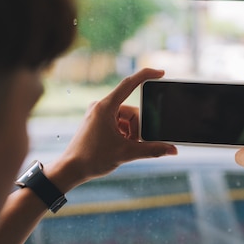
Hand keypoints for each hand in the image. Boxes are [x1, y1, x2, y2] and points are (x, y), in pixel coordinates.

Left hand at [48, 68, 176, 191]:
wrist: (70, 169)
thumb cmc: (92, 159)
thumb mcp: (126, 154)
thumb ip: (152, 150)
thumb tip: (173, 150)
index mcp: (105, 107)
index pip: (129, 84)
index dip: (146, 75)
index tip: (161, 73)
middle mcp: (101, 107)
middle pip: (132, 111)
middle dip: (138, 128)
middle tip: (135, 144)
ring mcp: (98, 114)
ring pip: (126, 119)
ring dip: (131, 134)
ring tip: (126, 149)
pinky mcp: (97, 122)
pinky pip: (118, 123)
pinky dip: (124, 134)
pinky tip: (121, 147)